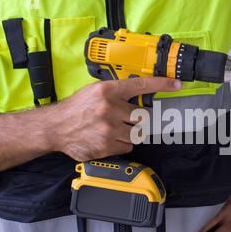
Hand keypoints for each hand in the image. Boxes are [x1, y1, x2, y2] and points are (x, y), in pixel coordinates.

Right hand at [48, 77, 181, 161]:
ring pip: (136, 133)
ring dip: (129, 133)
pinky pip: (127, 147)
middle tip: (123, 119)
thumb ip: (117, 92)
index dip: (161, 84)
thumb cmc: (76, 108)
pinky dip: (121, 144)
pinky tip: (108, 139)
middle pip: (141, 116)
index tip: (176, 84)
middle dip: (135, 119)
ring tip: (113, 129)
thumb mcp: (94, 91)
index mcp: (107, 91)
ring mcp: (108, 129)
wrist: (55, 127)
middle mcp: (109, 108)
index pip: (140, 85)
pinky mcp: (106, 146)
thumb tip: (139, 94)